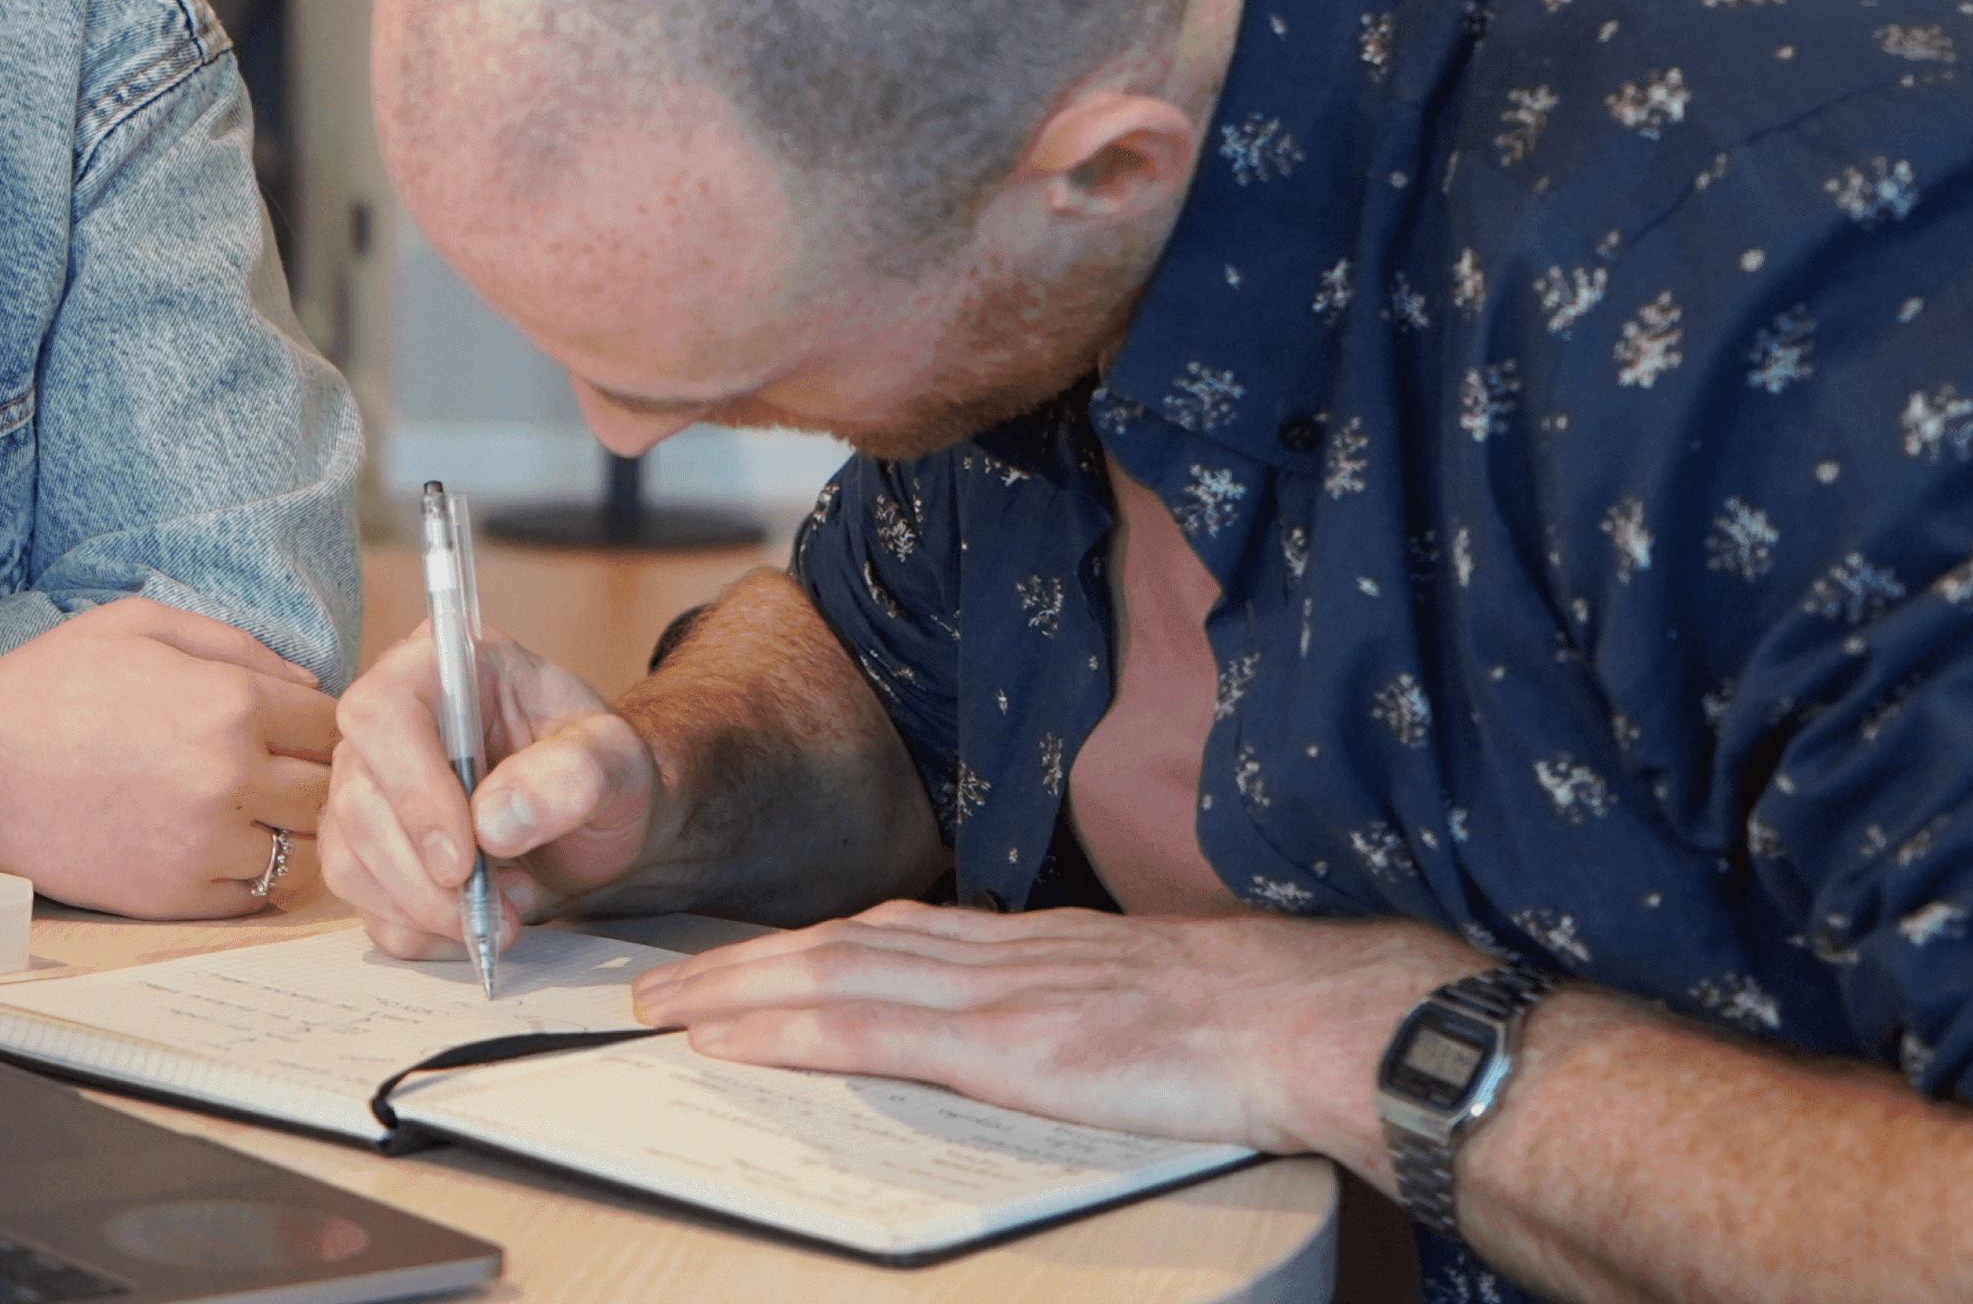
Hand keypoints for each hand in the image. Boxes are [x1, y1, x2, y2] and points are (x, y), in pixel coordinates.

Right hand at [0, 598, 336, 919]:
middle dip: (310, 777)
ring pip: (298, 848)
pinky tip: (210, 844)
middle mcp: (232, 776)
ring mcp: (206, 844)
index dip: (318, 725)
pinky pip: (254, 894)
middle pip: (326, 791)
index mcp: (231, 701)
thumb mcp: (139, 624)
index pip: (329, 724)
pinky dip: (246, 872)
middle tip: (277, 771)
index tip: (296, 730)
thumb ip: (234, 644)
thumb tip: (305, 682)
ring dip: (281, 828)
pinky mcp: (177, 896)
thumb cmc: (48, 687)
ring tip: (242, 810)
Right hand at [319, 618, 663, 960]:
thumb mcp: (617, 760)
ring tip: (505, 910)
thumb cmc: (601, 769)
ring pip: (347, 859)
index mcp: (443, 668)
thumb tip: (493, 822)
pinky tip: (472, 923)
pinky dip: (417, 931)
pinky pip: (362, 903)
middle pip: (356, 799)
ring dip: (423, 908)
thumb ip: (572, 776)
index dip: (412, 790)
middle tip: (502, 907)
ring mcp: (368, 786)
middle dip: (423, 874)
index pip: (383, 713)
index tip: (463, 859)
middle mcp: (389, 722)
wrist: (600, 817)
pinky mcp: (368, 848)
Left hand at [625, 900, 1483, 1162]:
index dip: (807, 943)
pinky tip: (730, 1040)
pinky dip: (784, 1028)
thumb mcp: (1146, 994)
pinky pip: (867, 1028)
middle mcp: (999, 951)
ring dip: (735, 992)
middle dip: (740, 966)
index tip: (748, 960)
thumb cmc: (1257, 1019)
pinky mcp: (1003, 1041)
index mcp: (1034, 943)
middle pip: (838, 942)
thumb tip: (1045, 1030)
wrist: (1315, 1020)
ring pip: (831, 974)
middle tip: (657, 986)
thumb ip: (1079, 1001)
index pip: (892, 929)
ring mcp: (996, 991)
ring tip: (663, 1013)